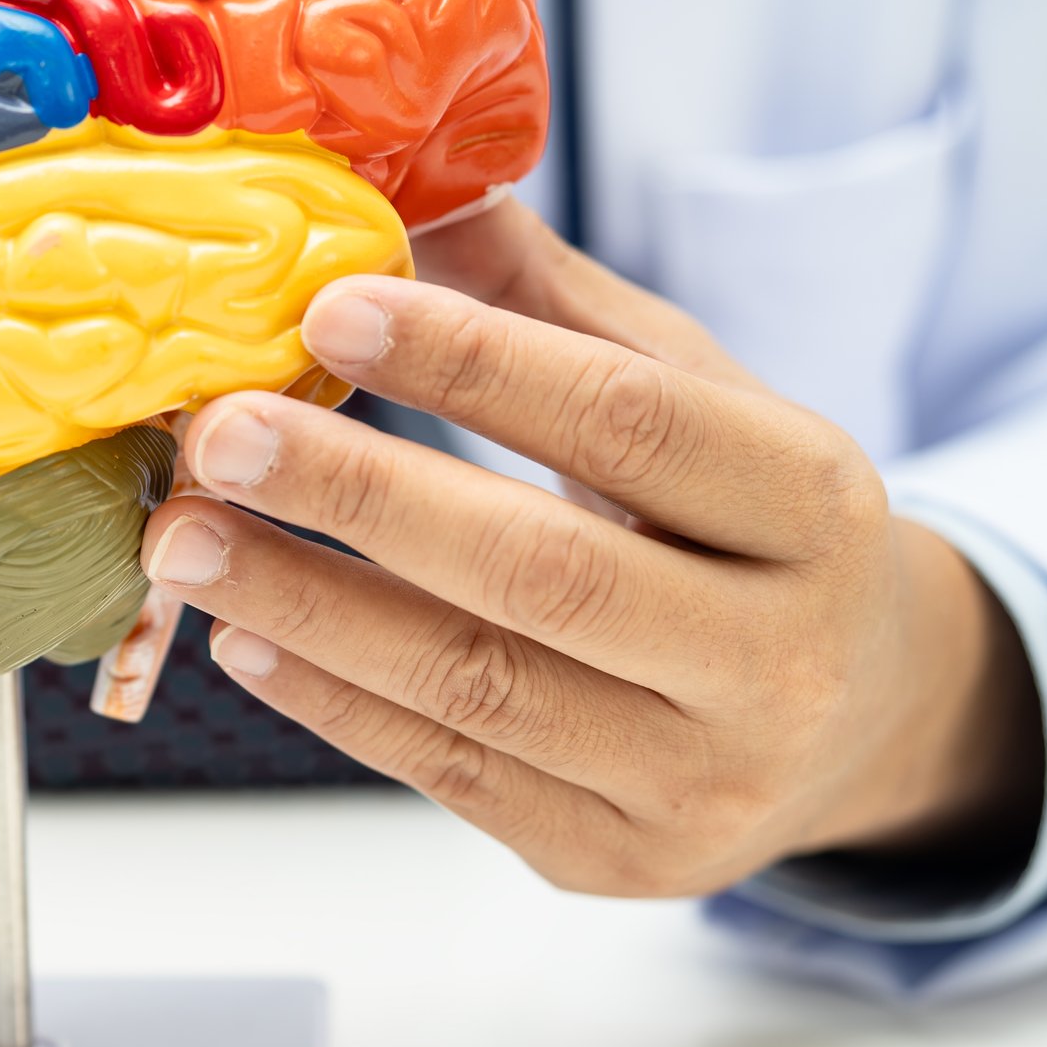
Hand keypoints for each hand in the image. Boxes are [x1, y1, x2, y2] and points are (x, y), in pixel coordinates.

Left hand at [144, 198, 1041, 896]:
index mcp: (813, 505)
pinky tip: (244, 638)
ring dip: (306, 608)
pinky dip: (333, 702)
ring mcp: (698, 776)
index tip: (329, 309)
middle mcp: (777, 655)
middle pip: (543, 571)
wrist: (860, 720)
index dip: (472, 365)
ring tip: (187, 540)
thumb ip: (548, 307)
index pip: (629, 422)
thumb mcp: (696, 398)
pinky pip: (450, 773)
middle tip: (216, 436)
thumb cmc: (746, 531)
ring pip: (475, 689)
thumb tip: (405, 189)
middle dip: (357, 497)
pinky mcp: (617, 857)